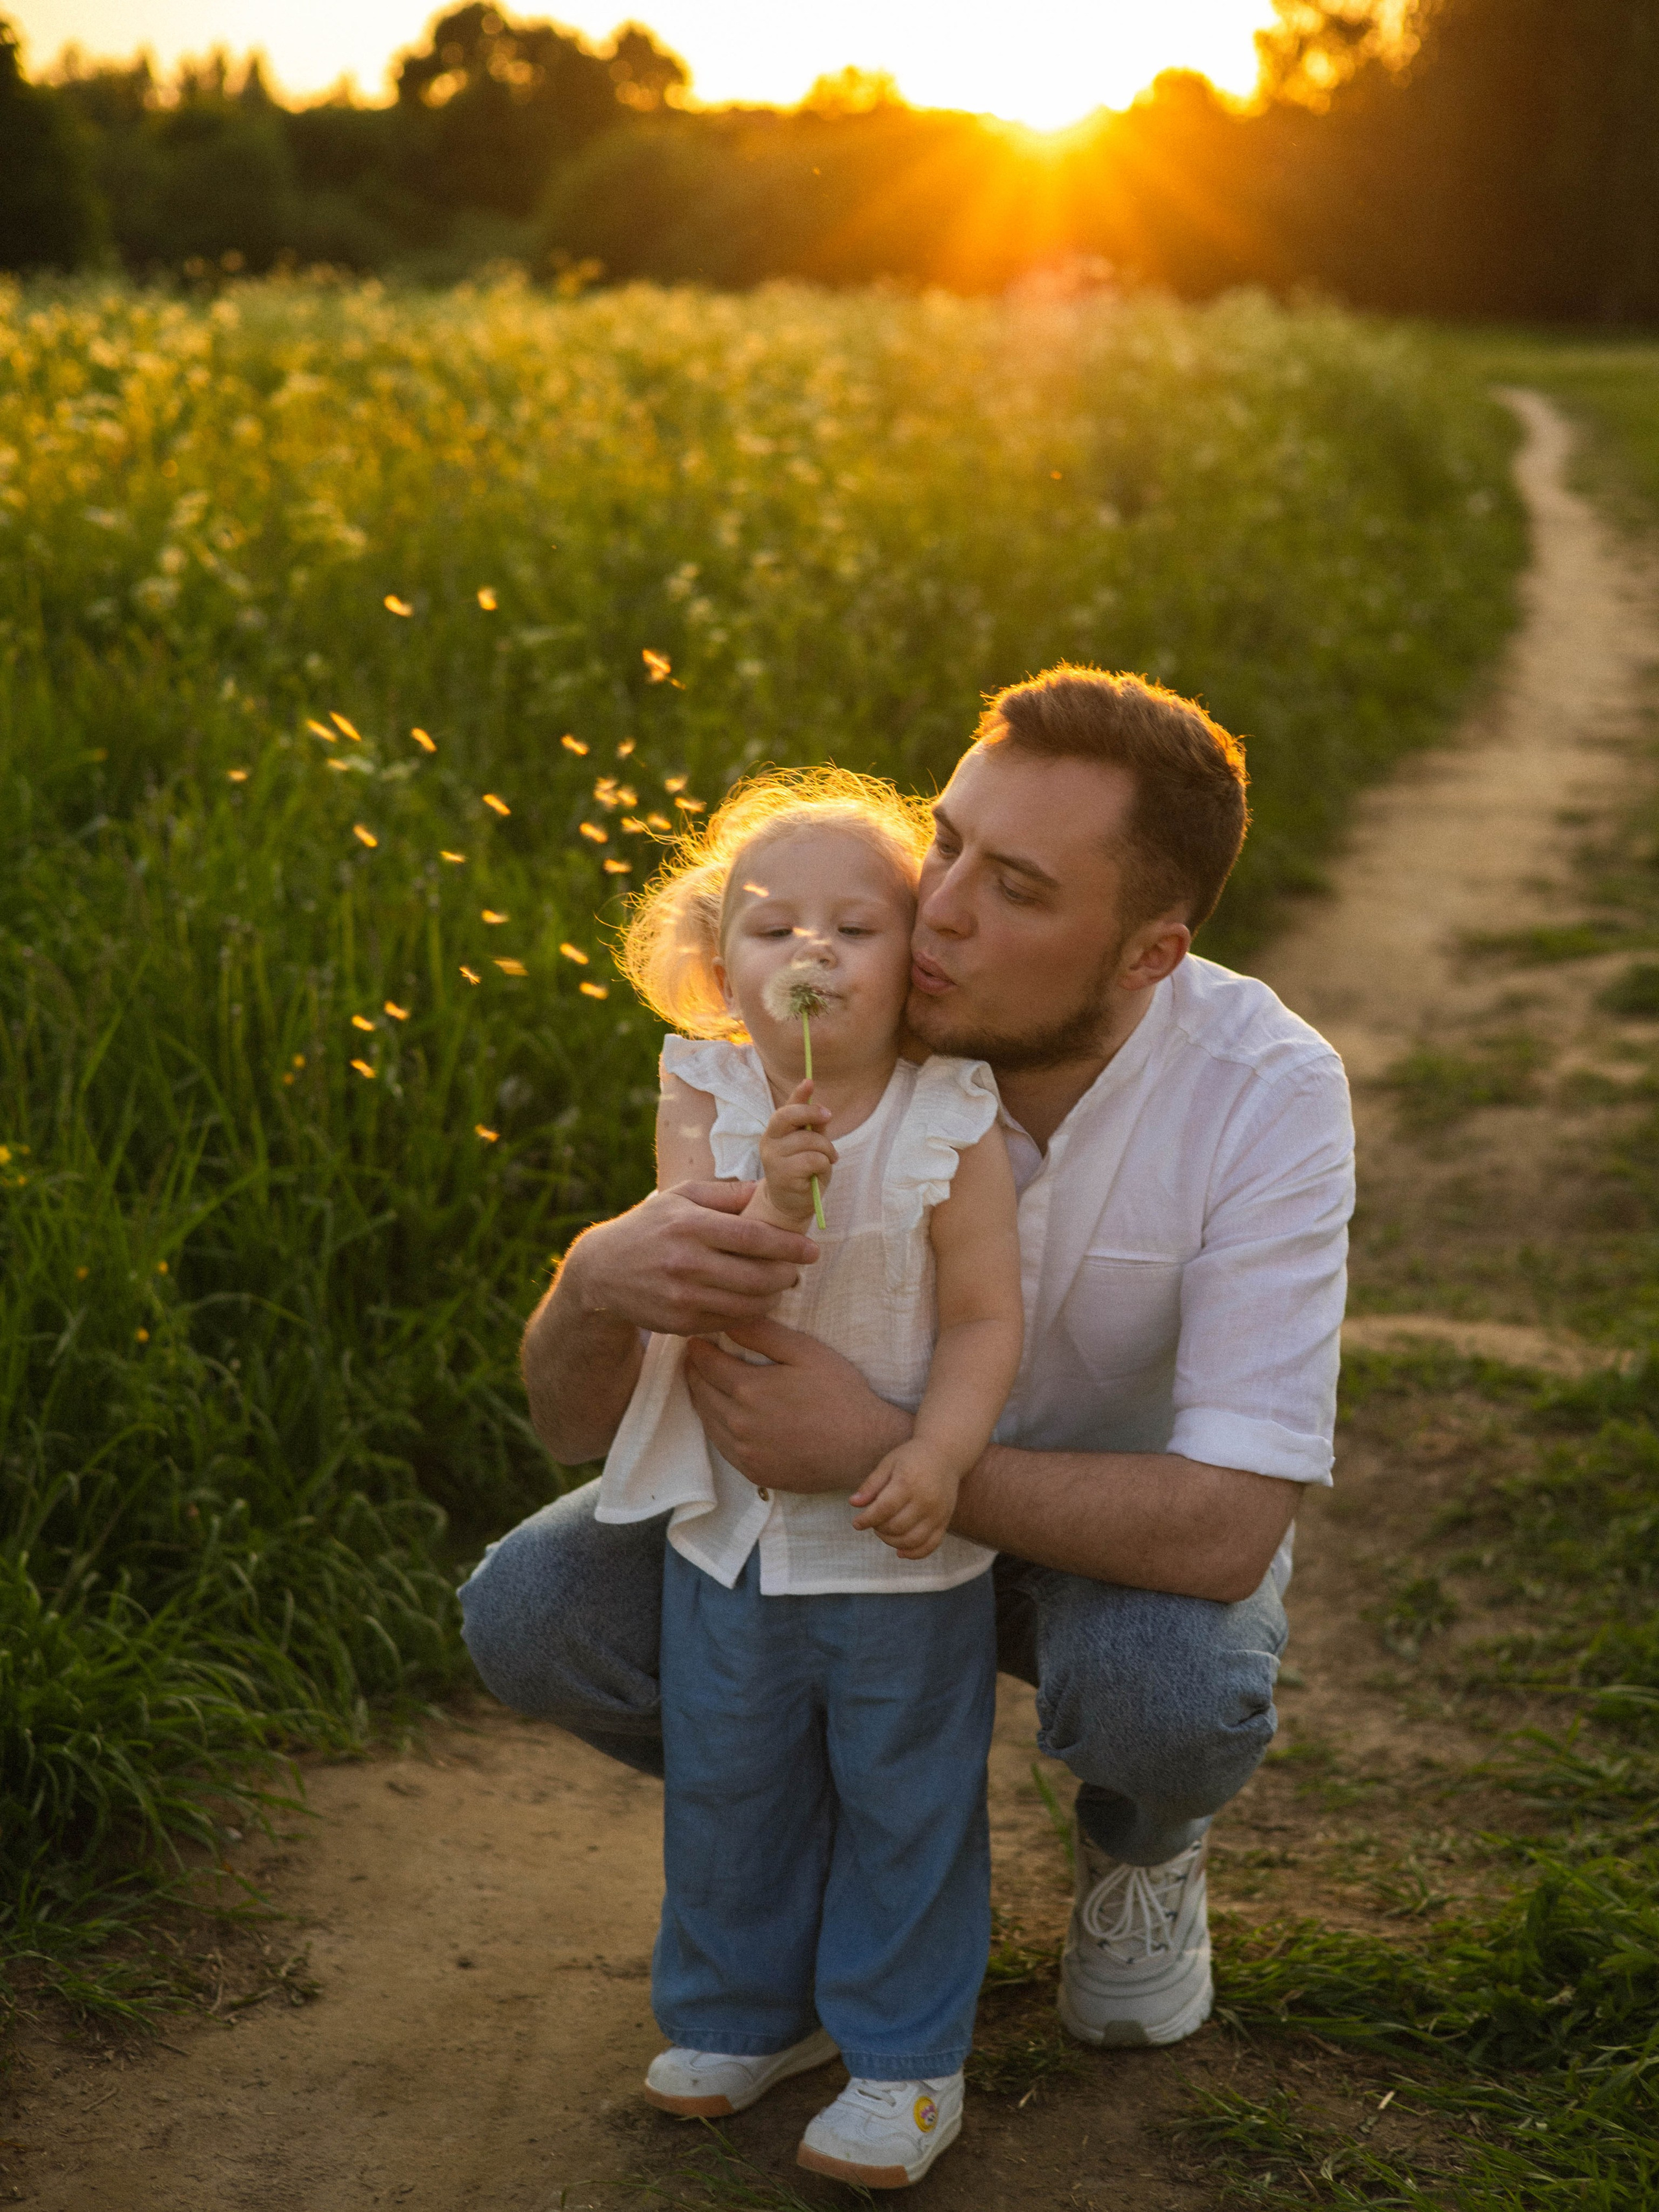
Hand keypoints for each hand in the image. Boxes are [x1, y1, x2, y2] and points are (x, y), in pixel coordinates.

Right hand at [565, 1180, 817, 1338]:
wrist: (600, 1271)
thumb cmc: (648, 1227)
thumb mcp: (681, 1197)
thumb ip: (726, 1194)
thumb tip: (768, 1189)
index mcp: (690, 1225)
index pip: (753, 1238)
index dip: (789, 1246)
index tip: (812, 1249)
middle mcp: (686, 1262)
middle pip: (757, 1276)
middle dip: (786, 1275)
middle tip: (796, 1270)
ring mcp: (682, 1297)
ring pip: (747, 1305)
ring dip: (772, 1298)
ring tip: (778, 1286)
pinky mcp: (679, 1323)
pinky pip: (728, 1322)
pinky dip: (748, 1313)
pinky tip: (752, 1300)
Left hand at [685, 1318, 912, 1491]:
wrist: (862, 1448)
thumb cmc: (840, 1394)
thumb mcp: (807, 1352)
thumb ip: (764, 1334)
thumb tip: (729, 1320)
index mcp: (748, 1389)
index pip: (707, 1364)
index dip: (697, 1350)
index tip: (694, 1341)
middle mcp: (738, 1423)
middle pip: (702, 1393)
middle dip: (694, 1373)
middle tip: (692, 1359)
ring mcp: (744, 1451)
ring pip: (708, 1421)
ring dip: (701, 1400)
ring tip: (701, 1384)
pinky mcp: (754, 1472)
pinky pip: (722, 1447)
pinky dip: (714, 1427)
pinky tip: (721, 1417)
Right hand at [756, 1080, 834, 1226]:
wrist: (791, 1204)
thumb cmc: (803, 1171)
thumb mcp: (811, 1145)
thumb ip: (813, 1127)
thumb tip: (821, 1106)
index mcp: (776, 1131)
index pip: (786, 1108)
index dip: (798, 1094)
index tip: (810, 1082)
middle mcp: (769, 1141)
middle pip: (790, 1116)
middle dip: (814, 1114)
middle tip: (828, 1117)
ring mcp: (774, 1158)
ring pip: (810, 1140)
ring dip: (827, 1151)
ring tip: (825, 1161)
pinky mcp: (782, 1175)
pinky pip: (814, 1159)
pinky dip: (824, 1165)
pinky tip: (818, 1174)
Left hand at [850, 1440, 961, 1558]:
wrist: (945, 1455)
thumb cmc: (912, 1457)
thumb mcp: (888, 1463)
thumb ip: (871, 1485)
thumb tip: (853, 1503)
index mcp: (908, 1483)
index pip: (884, 1509)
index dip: (867, 1520)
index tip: (856, 1523)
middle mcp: (925, 1500)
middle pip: (896, 1527)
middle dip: (879, 1529)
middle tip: (874, 1521)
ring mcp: (937, 1513)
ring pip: (911, 1540)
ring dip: (892, 1542)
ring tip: (885, 1532)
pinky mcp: (945, 1521)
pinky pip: (930, 1545)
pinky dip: (914, 1553)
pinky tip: (900, 1551)